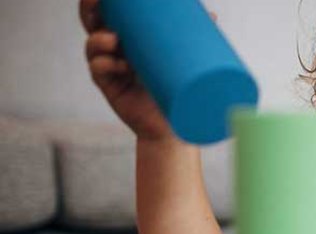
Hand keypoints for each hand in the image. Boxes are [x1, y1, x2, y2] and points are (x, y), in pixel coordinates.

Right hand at [79, 0, 217, 141]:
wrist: (174, 126)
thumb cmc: (177, 91)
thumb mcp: (185, 61)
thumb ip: (194, 38)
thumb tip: (212, 14)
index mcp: (130, 38)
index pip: (109, 13)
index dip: (101, 1)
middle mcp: (116, 50)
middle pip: (93, 23)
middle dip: (90, 10)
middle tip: (97, 1)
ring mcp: (110, 68)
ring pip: (93, 46)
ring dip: (99, 39)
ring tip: (115, 40)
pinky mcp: (110, 87)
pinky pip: (99, 71)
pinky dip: (105, 64)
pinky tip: (119, 65)